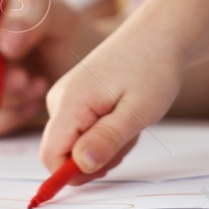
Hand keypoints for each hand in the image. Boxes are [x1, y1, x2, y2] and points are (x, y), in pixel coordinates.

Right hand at [38, 34, 182, 180]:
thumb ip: (107, 139)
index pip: (50, 157)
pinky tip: (124, 114)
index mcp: (69, 102)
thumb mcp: (137, 111)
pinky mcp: (75, 100)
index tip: (109, 163)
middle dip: (97, 158)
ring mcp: (66, 99)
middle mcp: (59, 100)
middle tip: (129, 134)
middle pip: (64, 155)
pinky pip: (83, 134)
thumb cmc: (152, 68)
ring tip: (130, 120)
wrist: (158, 35)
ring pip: (77, 147)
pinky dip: (107, 134)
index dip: (74, 173)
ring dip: (107, 146)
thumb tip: (81, 166)